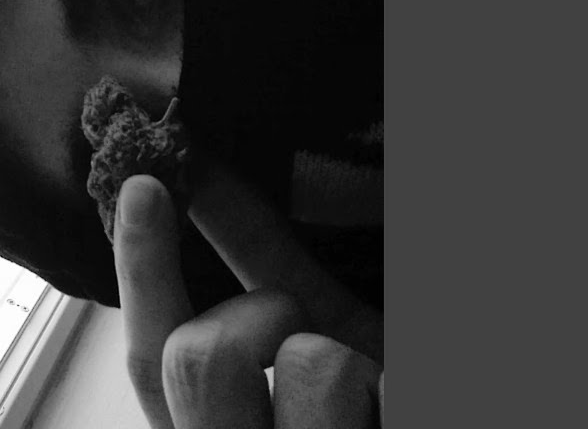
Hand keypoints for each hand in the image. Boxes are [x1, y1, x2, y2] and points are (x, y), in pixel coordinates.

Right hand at [113, 168, 383, 427]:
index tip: (145, 184)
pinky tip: (405, 398)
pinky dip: (409, 379)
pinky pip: (397, 389)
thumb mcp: (322, 344)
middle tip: (307, 336)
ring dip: (359, 361)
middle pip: (200, 356)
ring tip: (376, 400)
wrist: (450, 418)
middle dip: (263, 315)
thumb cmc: (375, 400)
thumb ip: (269, 284)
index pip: (148, 360)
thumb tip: (207, 183)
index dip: (138, 266)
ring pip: (310, 365)